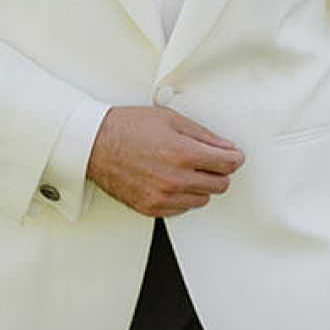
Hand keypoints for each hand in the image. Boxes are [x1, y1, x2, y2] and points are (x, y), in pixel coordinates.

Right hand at [85, 105, 243, 217]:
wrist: (94, 144)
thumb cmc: (127, 128)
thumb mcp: (170, 119)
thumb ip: (204, 136)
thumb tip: (226, 148)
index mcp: (183, 153)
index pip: (228, 164)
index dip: (234, 158)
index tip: (233, 156)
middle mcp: (175, 179)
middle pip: (220, 185)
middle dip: (218, 171)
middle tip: (207, 161)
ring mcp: (162, 196)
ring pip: (202, 199)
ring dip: (199, 186)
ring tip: (184, 170)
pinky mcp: (150, 208)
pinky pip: (181, 209)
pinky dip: (181, 197)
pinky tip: (170, 181)